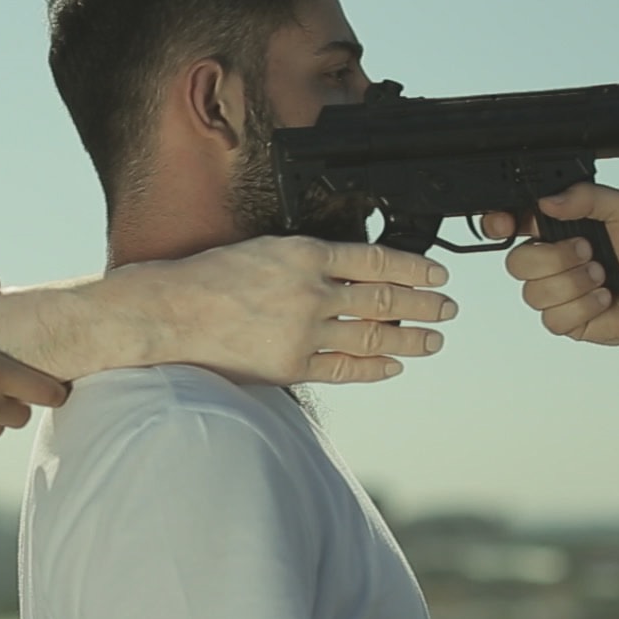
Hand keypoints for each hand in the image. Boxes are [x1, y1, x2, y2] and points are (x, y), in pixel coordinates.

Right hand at [124, 235, 458, 383]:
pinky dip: (374, 367)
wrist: (170, 313)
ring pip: (372, 336)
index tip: (437, 273)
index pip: (375, 261)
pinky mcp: (292, 365)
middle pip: (384, 300)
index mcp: (304, 255)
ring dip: (410, 339)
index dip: (413, 268)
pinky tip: (393, 366)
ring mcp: (304, 332)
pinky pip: (345, 368)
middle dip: (423, 305)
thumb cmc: (209, 278)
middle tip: (448, 308)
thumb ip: (307, 261)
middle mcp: (311, 292)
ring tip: (433, 340)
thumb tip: (348, 273)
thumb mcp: (264, 250)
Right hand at [484, 183, 618, 348]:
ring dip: (575, 284)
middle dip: (556, 259)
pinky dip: (583, 308)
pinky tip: (603, 299)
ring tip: (601, 277)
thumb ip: (588, 195)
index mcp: (557, 226)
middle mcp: (551, 259)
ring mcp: (555, 292)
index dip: (498, 224)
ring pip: (533, 293)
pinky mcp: (564, 321)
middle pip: (515, 262)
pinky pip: (552, 319)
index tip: (506, 225)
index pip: (511, 222)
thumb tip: (549, 201)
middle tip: (589, 252)